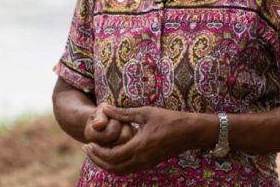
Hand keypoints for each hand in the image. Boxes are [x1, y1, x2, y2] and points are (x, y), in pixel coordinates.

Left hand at [83, 105, 205, 175]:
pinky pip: (128, 169)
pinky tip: (114, 152)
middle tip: (88, 148)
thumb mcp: (146, 112)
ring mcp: (146, 164)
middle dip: (97, 160)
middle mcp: (141, 159)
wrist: (191, 132)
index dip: (96, 152)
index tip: (89, 143)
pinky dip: (117, 164)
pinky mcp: (150, 164)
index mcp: (139, 147)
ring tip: (98, 152)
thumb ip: (123, 113)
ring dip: (106, 164)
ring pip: (120, 171)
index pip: (110, 156)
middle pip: (112, 168)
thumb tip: (104, 108)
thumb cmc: (170, 119)